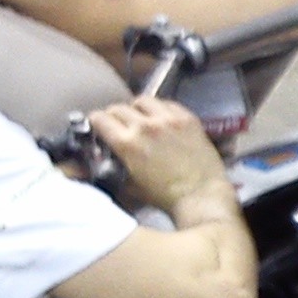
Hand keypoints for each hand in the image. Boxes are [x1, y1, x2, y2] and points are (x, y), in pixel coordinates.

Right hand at [85, 98, 231, 209]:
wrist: (201, 195)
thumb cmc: (165, 197)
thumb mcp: (131, 184)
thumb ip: (118, 164)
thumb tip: (112, 157)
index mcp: (127, 143)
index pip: (100, 119)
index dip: (95, 121)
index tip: (97, 125)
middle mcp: (145, 125)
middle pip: (119, 108)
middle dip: (114, 115)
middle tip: (118, 124)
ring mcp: (168, 119)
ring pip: (143, 100)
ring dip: (137, 108)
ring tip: (140, 117)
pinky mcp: (188, 118)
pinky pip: (168, 103)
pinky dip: (160, 108)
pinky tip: (162, 117)